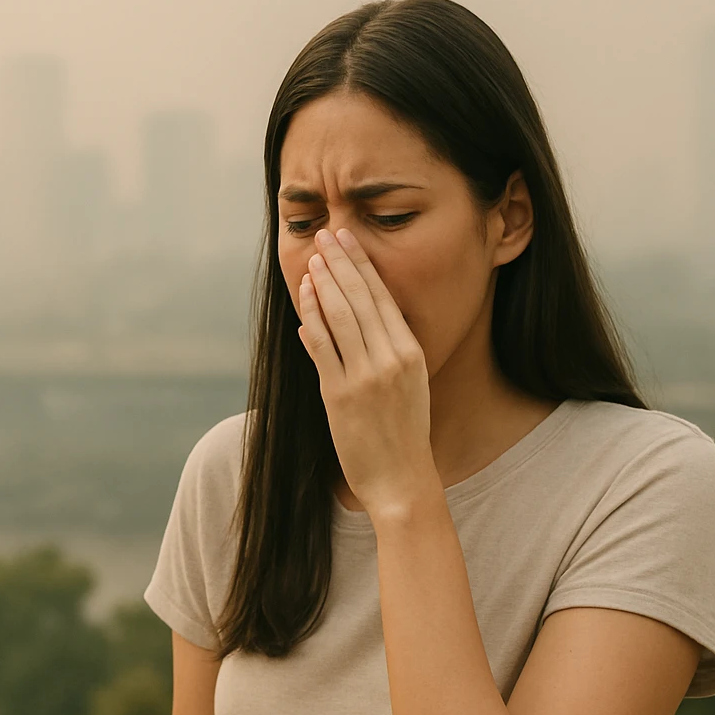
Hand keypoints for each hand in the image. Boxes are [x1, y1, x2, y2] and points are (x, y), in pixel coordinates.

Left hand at [297, 226, 437, 517]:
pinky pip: (322, 350)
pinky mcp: (340, 395)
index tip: (348, 239)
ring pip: (340, 318)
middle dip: (340, 263)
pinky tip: (303, 302)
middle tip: (325, 235)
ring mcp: (365, 377)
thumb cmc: (403, 433)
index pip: (383, 297)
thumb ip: (387, 352)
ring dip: (323, 286)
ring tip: (312, 261)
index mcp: (411, 353)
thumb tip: (354, 321)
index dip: (362, 265)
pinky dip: (311, 322)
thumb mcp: (409, 385)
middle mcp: (391, 359)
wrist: (401, 479)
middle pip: (361, 300)